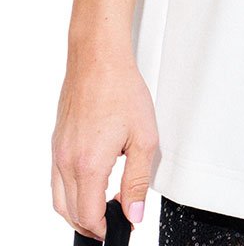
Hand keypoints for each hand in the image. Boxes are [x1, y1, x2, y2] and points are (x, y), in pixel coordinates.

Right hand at [51, 48, 157, 239]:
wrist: (98, 59)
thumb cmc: (121, 89)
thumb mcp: (144, 138)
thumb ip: (137, 181)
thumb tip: (134, 213)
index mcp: (88, 164)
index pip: (89, 216)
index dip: (106, 229)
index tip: (122, 226)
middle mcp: (66, 161)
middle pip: (71, 213)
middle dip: (92, 224)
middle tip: (115, 221)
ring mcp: (58, 152)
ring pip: (59, 199)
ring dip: (78, 211)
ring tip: (103, 209)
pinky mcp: (57, 142)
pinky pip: (57, 179)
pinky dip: (71, 191)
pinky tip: (91, 183)